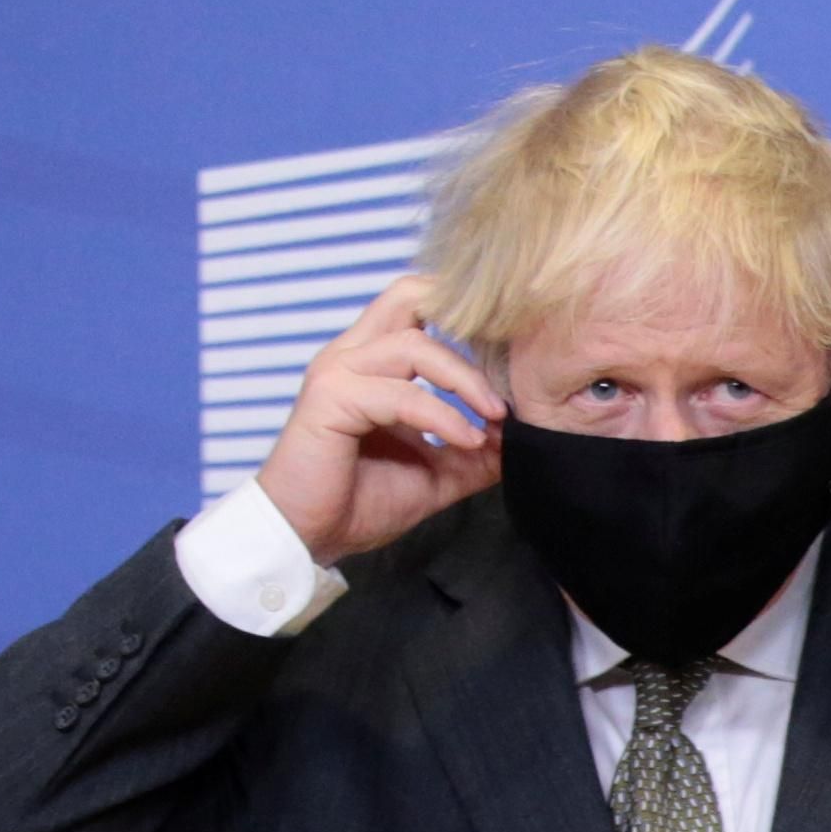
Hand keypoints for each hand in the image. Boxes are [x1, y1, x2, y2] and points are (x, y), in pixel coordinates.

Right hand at [252, 277, 496, 562]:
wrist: (309, 535)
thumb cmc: (360, 501)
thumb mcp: (437, 475)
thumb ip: (475, 453)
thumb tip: (521, 438)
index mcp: (374, 362)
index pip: (418, 305)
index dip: (465, 315)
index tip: (511, 350)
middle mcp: (353, 355)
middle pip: (409, 296)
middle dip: (466, 323)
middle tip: (506, 368)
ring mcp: (338, 372)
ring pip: (413, 344)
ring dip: (464, 380)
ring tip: (494, 416)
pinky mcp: (330, 398)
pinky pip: (400, 394)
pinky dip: (442, 416)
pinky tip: (467, 439)